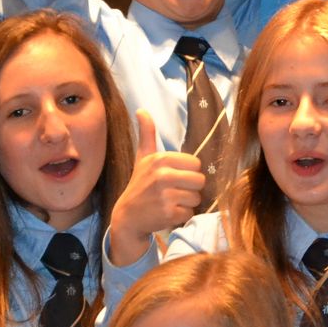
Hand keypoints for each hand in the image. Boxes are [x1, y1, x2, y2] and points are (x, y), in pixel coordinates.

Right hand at [107, 110, 204, 266]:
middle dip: (190, 189)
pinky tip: (167, 213)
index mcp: (161, 159)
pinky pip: (190, 213)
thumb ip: (147, 134)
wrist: (127, 216)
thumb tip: (141, 110)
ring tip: (170, 202)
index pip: (196, 164)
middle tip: (173, 192)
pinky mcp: (169, 214)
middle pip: (200, 181)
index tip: (173, 178)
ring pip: (196, 198)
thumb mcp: (143, 158)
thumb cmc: (140, 185)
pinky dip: (181, 216)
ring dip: (186, 203)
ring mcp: (166, 195)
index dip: (188, 173)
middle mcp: (163, 175)